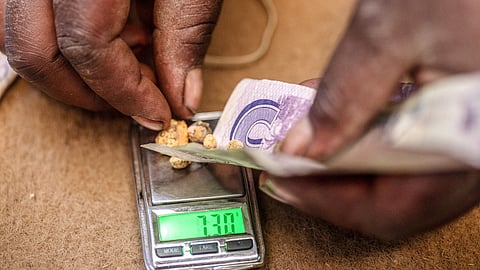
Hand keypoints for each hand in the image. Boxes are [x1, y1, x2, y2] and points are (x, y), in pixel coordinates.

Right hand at [0, 0, 221, 129]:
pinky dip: (64, 39)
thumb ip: (184, 38)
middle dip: (85, 93)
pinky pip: (23, 13)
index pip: (86, 49)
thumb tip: (181, 96)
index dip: (124, 93)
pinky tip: (112, 35)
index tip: (158, 113)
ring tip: (127, 66)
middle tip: (135, 104)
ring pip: (17, 34)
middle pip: (33, 50)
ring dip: (71, 69)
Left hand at [265, 0, 479, 239]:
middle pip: (395, 203)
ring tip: (306, 139)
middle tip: (288, 165)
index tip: (280, 181)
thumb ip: (343, 96)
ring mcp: (472, 137)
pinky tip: (345, 119)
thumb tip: (301, 148)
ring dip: (348, 163)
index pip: (389, 209)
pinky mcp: (462, 119)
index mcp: (470, 139)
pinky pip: (413, 150)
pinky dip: (370, 141)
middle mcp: (477, 149)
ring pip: (402, 180)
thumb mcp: (390, 29)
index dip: (326, 202)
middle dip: (332, 185)